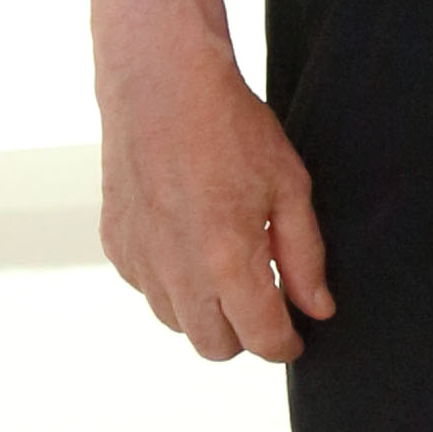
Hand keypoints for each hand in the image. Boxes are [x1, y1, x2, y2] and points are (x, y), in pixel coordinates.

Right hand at [97, 8, 334, 365]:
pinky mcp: (116, 244)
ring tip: (226, 268)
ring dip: (205, 311)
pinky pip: (146, 289)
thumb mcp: (290, 188)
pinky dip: (170, 282)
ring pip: (177, 321)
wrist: (162, 85)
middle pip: (214, 346)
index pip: (260, 338)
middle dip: (245, 335)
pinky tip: (190, 244)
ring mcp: (140, 259)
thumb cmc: (231, 129)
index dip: (286, 344)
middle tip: (264, 302)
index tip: (296, 335)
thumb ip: (306, 257)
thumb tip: (317, 309)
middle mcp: (177, 269)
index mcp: (227, 259)